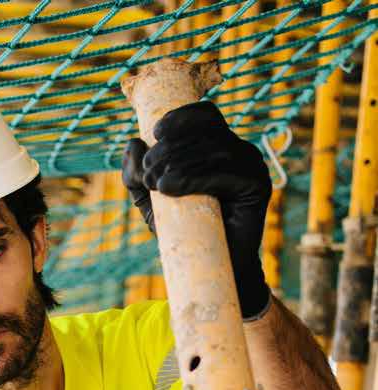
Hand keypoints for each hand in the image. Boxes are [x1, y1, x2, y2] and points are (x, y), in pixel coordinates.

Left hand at [122, 101, 271, 319]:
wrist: (208, 270)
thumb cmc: (183, 235)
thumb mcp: (151, 203)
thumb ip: (137, 175)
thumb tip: (133, 142)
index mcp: (219, 148)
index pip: (205, 117)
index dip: (181, 118)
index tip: (155, 133)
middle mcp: (239, 153)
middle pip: (206, 131)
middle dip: (170, 147)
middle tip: (147, 173)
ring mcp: (252, 168)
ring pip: (215, 148)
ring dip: (179, 161)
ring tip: (156, 183)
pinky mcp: (259, 187)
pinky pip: (228, 171)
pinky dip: (195, 176)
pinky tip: (171, 187)